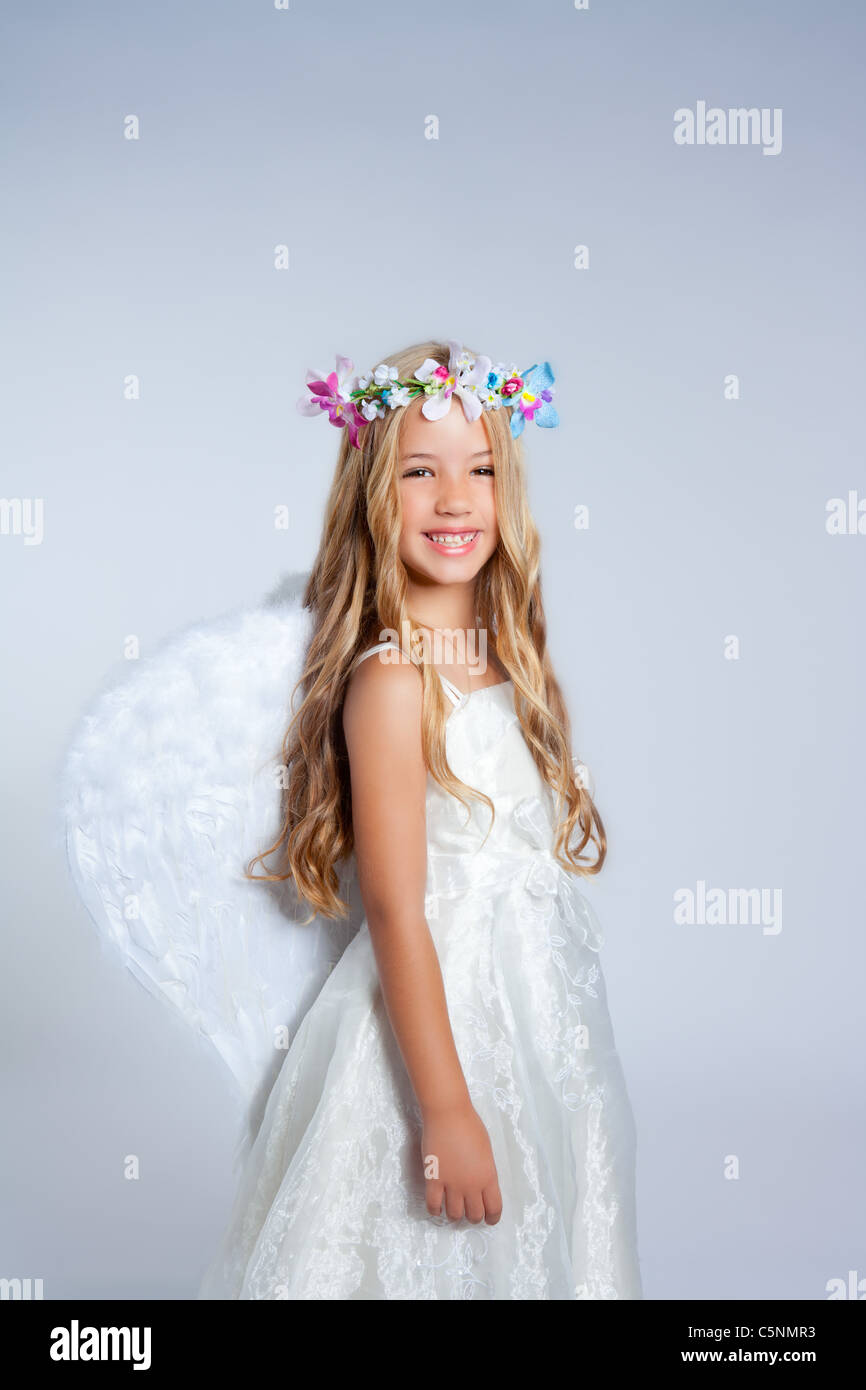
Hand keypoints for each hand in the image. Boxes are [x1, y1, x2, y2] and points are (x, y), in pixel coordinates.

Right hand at [421, 1099, 502, 1224]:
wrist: (449, 1114)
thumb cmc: (470, 1126)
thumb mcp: (487, 1151)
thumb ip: (485, 1171)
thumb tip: (481, 1184)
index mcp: (488, 1176)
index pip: (494, 1208)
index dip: (492, 1217)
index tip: (489, 1219)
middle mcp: (472, 1185)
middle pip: (475, 1215)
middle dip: (473, 1216)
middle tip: (469, 1211)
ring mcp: (452, 1184)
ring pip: (454, 1214)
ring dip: (454, 1215)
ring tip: (452, 1208)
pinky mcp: (433, 1179)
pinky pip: (433, 1205)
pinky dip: (435, 1210)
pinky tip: (436, 1207)